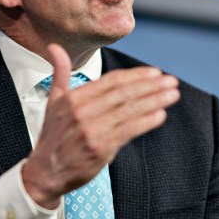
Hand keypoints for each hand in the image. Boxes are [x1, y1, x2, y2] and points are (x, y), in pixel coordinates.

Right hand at [22, 43, 179, 208]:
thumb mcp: (53, 101)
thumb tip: (54, 47)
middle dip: (151, 86)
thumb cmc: (53, 135)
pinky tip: (160, 115)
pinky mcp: (100, 149)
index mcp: (73, 98)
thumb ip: (60, 73)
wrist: (46, 171)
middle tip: (171, 80)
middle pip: (123, 94)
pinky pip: (129, 131)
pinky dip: (146, 122)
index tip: (155, 72)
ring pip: (129, 110)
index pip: (110, 81)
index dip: (136, 75)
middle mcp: (82, 112)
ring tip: (172, 94)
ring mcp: (91, 130)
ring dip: (155, 101)